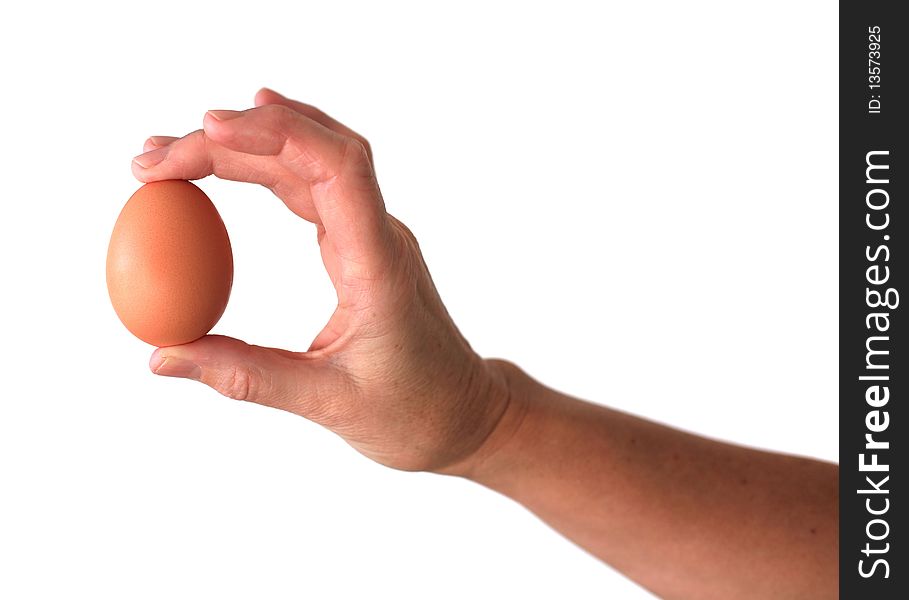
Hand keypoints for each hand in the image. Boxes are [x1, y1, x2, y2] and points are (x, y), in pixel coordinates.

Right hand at [132, 88, 510, 472]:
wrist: (465, 413)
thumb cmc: (414, 412)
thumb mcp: (329, 404)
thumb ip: (246, 378)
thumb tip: (163, 357)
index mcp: (379, 266)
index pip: (338, 169)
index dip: (279, 133)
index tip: (209, 127)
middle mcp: (379, 235)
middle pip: (310, 153)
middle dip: (230, 140)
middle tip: (152, 161)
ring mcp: (372, 234)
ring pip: (309, 162)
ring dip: (242, 147)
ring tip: (171, 156)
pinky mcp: (360, 243)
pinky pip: (313, 184)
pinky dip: (267, 162)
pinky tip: (237, 148)